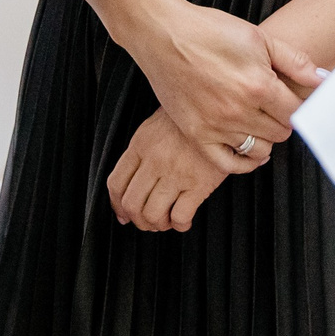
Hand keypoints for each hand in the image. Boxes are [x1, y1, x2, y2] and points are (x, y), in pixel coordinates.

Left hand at [108, 107, 241, 230]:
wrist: (218, 110)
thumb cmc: (186, 121)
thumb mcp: (154, 128)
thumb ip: (140, 153)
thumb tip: (128, 184)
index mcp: (141, 146)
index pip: (116, 184)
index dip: (117, 206)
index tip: (123, 214)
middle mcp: (155, 161)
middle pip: (132, 204)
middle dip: (138, 220)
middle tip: (147, 221)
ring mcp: (177, 173)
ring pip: (153, 214)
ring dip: (158, 224)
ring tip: (166, 220)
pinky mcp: (200, 184)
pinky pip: (180, 216)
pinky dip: (180, 224)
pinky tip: (183, 220)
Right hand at [128, 0, 305, 156]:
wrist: (163, 33)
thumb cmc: (210, 30)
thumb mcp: (259, 37)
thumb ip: (295, 62)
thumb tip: (323, 80)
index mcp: (259, 85)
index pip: (296, 113)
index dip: (300, 106)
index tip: (294, 99)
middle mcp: (239, 110)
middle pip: (280, 132)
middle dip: (283, 120)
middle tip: (276, 106)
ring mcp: (216, 126)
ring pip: (259, 149)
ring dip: (265, 137)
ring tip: (260, 120)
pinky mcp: (196, 134)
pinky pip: (227, 164)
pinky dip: (243, 162)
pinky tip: (250, 151)